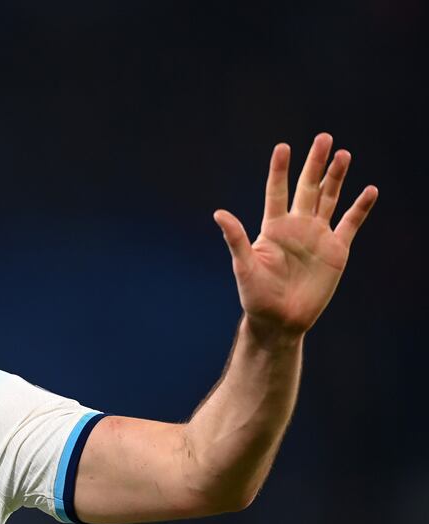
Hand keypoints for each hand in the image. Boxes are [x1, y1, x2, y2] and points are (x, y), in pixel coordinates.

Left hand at [213, 133, 377, 345]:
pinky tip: (369, 190)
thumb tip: (218, 213)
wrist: (280, 321)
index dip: (280, 170)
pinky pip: (350, 224)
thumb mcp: (244, 266)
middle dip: (315, 164)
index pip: (277, 191)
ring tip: (343, 154)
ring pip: (329, 199)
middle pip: (307, 188)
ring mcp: (318, 236)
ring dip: (336, 178)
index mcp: (273, 227)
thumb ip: (235, 238)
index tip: (283, 147)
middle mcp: (297, 227)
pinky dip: (360, 208)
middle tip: (324, 138)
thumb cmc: (256, 296)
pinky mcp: (337, 250)